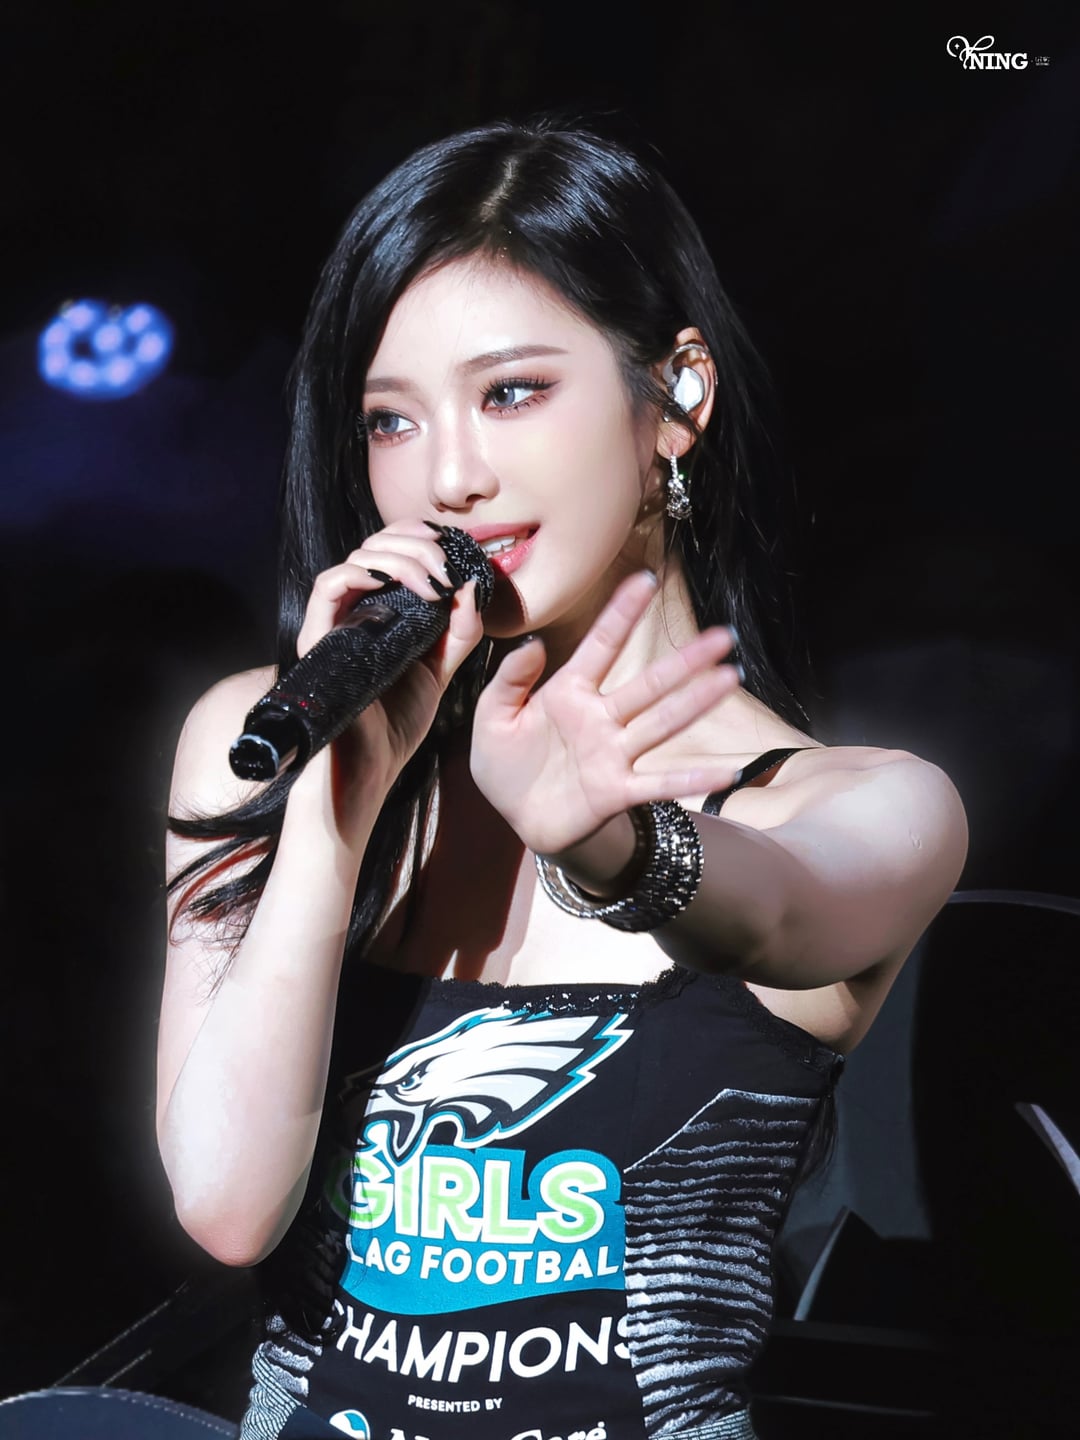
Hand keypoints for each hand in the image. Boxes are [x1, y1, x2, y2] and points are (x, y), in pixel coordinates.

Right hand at [289, 520, 484, 815]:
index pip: (391, 551)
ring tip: (432, 583)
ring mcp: (332, 624)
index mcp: (378, 613)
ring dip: (400, 559)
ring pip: (357, 560)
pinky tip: (394, 584)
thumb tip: (473, 586)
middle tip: (446, 566)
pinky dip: (362, 573)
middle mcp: (352, 612)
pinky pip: (328, 586)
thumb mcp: (440, 672)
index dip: (419, 538)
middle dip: (415, 544)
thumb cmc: (395, 726)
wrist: (368, 771)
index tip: (452, 548)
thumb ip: (459, 633)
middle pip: (374, 546)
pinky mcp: (315, 639)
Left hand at [469, 571, 742, 856]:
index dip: (622, 614)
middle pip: (649, 684)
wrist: (516, 818)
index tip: (646, 580)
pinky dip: (691, 779)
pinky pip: (659, 783)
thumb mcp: (492, 717)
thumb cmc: (505, 764)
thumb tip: (532, 643)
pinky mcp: (617, 790)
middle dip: (685, 661)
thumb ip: (509, 680)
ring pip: (662, 722)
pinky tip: (725, 770)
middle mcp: (601, 718)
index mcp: (569, 692)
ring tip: (730, 678)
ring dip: (697, 702)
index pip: (602, 645)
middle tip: (723, 635)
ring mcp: (613, 753)